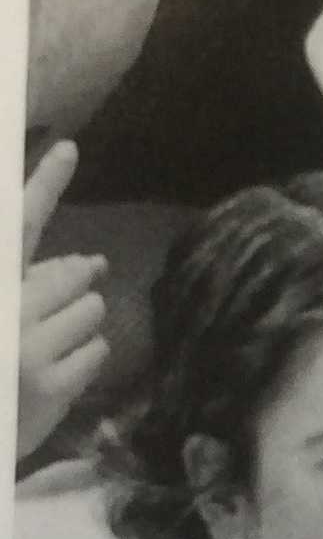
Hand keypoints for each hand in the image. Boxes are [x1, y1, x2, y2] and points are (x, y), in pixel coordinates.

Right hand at [18, 139, 108, 461]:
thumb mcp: (0, 317)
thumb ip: (26, 283)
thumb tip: (84, 263)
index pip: (16, 227)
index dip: (43, 185)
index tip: (68, 149)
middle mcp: (4, 312)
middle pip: (75, 274)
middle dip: (76, 284)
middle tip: (52, 309)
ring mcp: (28, 352)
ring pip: (91, 312)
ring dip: (78, 323)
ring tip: (43, 348)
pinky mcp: (52, 389)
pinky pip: (96, 352)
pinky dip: (83, 359)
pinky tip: (54, 374)